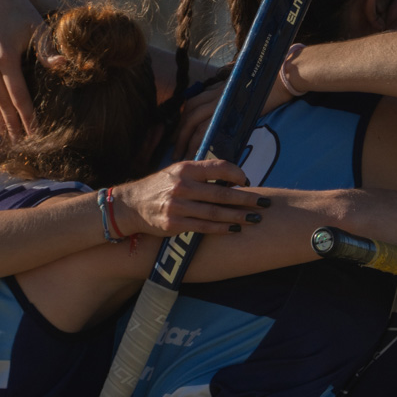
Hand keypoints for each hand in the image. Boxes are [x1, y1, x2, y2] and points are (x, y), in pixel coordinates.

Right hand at [0, 0, 57, 137]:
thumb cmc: (24, 10)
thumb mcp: (38, 27)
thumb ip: (49, 49)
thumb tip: (65, 66)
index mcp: (5, 55)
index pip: (17, 94)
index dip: (26, 115)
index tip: (34, 133)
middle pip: (1, 100)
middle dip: (11, 124)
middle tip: (20, 145)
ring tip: (7, 136)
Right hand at [109, 159, 268, 235]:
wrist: (131, 205)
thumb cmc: (160, 187)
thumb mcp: (176, 172)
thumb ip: (200, 173)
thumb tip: (232, 177)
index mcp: (184, 169)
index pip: (218, 167)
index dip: (236, 174)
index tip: (247, 181)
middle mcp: (181, 186)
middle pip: (221, 193)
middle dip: (246, 199)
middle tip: (265, 203)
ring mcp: (177, 207)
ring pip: (215, 213)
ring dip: (238, 216)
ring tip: (256, 218)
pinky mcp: (174, 224)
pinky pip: (203, 227)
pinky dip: (222, 229)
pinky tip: (236, 229)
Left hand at [169, 70, 289, 160]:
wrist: (281, 79)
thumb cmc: (266, 87)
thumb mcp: (240, 92)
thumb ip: (227, 103)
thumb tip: (219, 122)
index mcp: (217, 89)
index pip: (191, 105)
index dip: (182, 122)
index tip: (178, 138)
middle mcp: (215, 93)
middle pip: (189, 114)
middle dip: (179, 135)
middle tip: (175, 152)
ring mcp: (221, 100)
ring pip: (195, 122)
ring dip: (187, 141)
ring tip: (184, 157)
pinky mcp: (230, 109)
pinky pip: (209, 127)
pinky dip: (202, 141)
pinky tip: (199, 154)